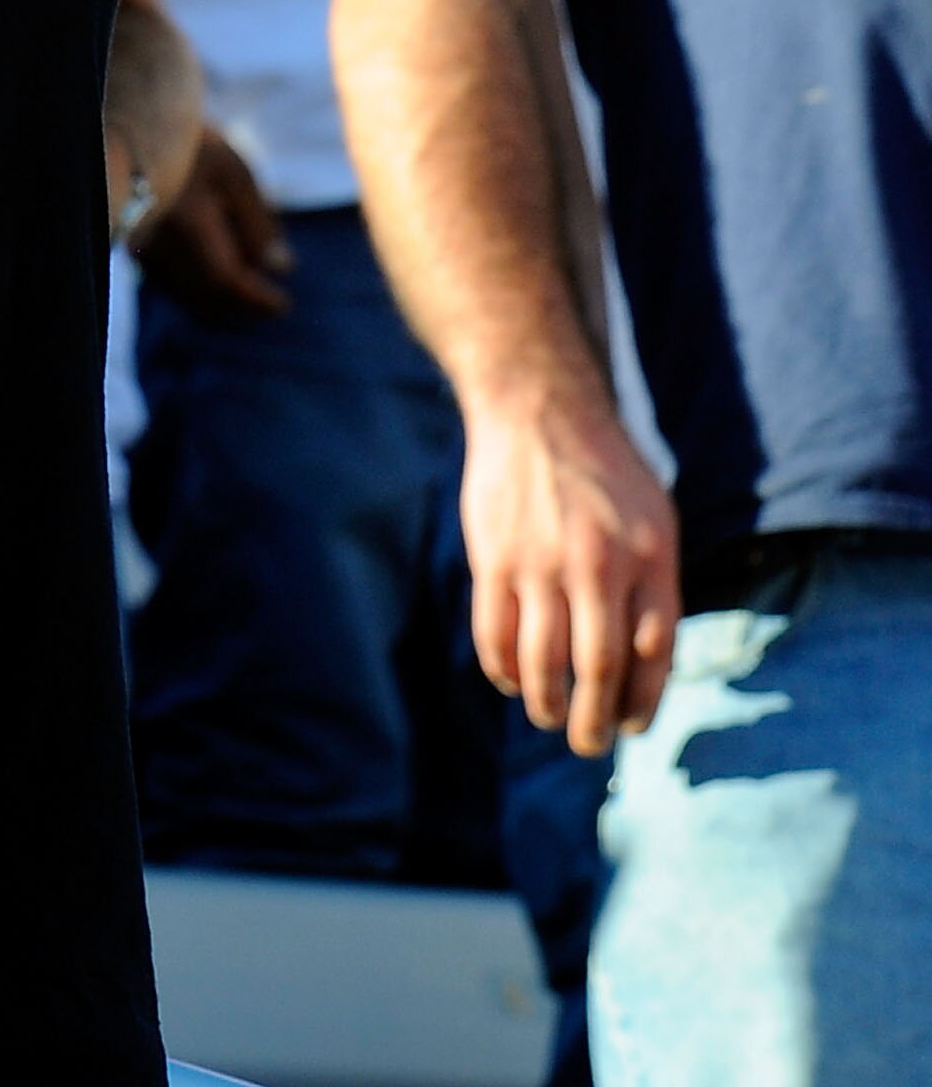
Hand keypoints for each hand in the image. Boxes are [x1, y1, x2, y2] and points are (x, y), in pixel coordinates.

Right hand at [139, 126, 292, 317]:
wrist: (137, 129)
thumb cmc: (194, 147)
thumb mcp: (235, 176)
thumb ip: (259, 225)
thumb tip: (283, 268)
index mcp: (189, 224)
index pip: (227, 281)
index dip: (256, 299)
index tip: (283, 304)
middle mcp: (160, 244)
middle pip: (206, 297)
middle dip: (241, 303)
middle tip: (270, 299)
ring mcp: (143, 249)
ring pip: (188, 295)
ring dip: (221, 298)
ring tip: (247, 284)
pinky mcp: (136, 249)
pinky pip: (172, 284)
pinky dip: (199, 288)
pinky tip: (216, 272)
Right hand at [459, 378, 679, 752]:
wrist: (538, 405)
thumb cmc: (605, 470)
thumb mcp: (655, 517)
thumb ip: (654, 585)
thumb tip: (645, 669)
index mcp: (649, 555)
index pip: (655, 653)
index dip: (643, 701)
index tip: (631, 724)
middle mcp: (598, 562)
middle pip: (598, 668)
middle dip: (594, 722)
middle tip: (588, 743)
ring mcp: (541, 560)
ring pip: (544, 661)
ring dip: (546, 704)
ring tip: (549, 716)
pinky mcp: (493, 556)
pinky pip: (495, 633)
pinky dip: (502, 668)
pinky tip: (509, 678)